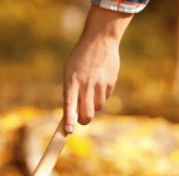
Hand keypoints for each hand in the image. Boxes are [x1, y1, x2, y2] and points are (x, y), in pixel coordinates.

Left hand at [62, 7, 132, 134]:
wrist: (100, 41)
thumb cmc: (80, 59)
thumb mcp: (70, 72)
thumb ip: (71, 92)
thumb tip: (74, 114)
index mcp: (71, 81)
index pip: (69, 105)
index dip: (69, 120)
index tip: (68, 131)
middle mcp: (85, 85)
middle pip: (87, 114)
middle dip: (84, 120)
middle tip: (82, 118)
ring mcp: (99, 85)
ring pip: (98, 107)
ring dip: (94, 105)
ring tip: (91, 91)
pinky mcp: (110, 84)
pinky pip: (106, 98)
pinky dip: (102, 95)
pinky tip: (100, 82)